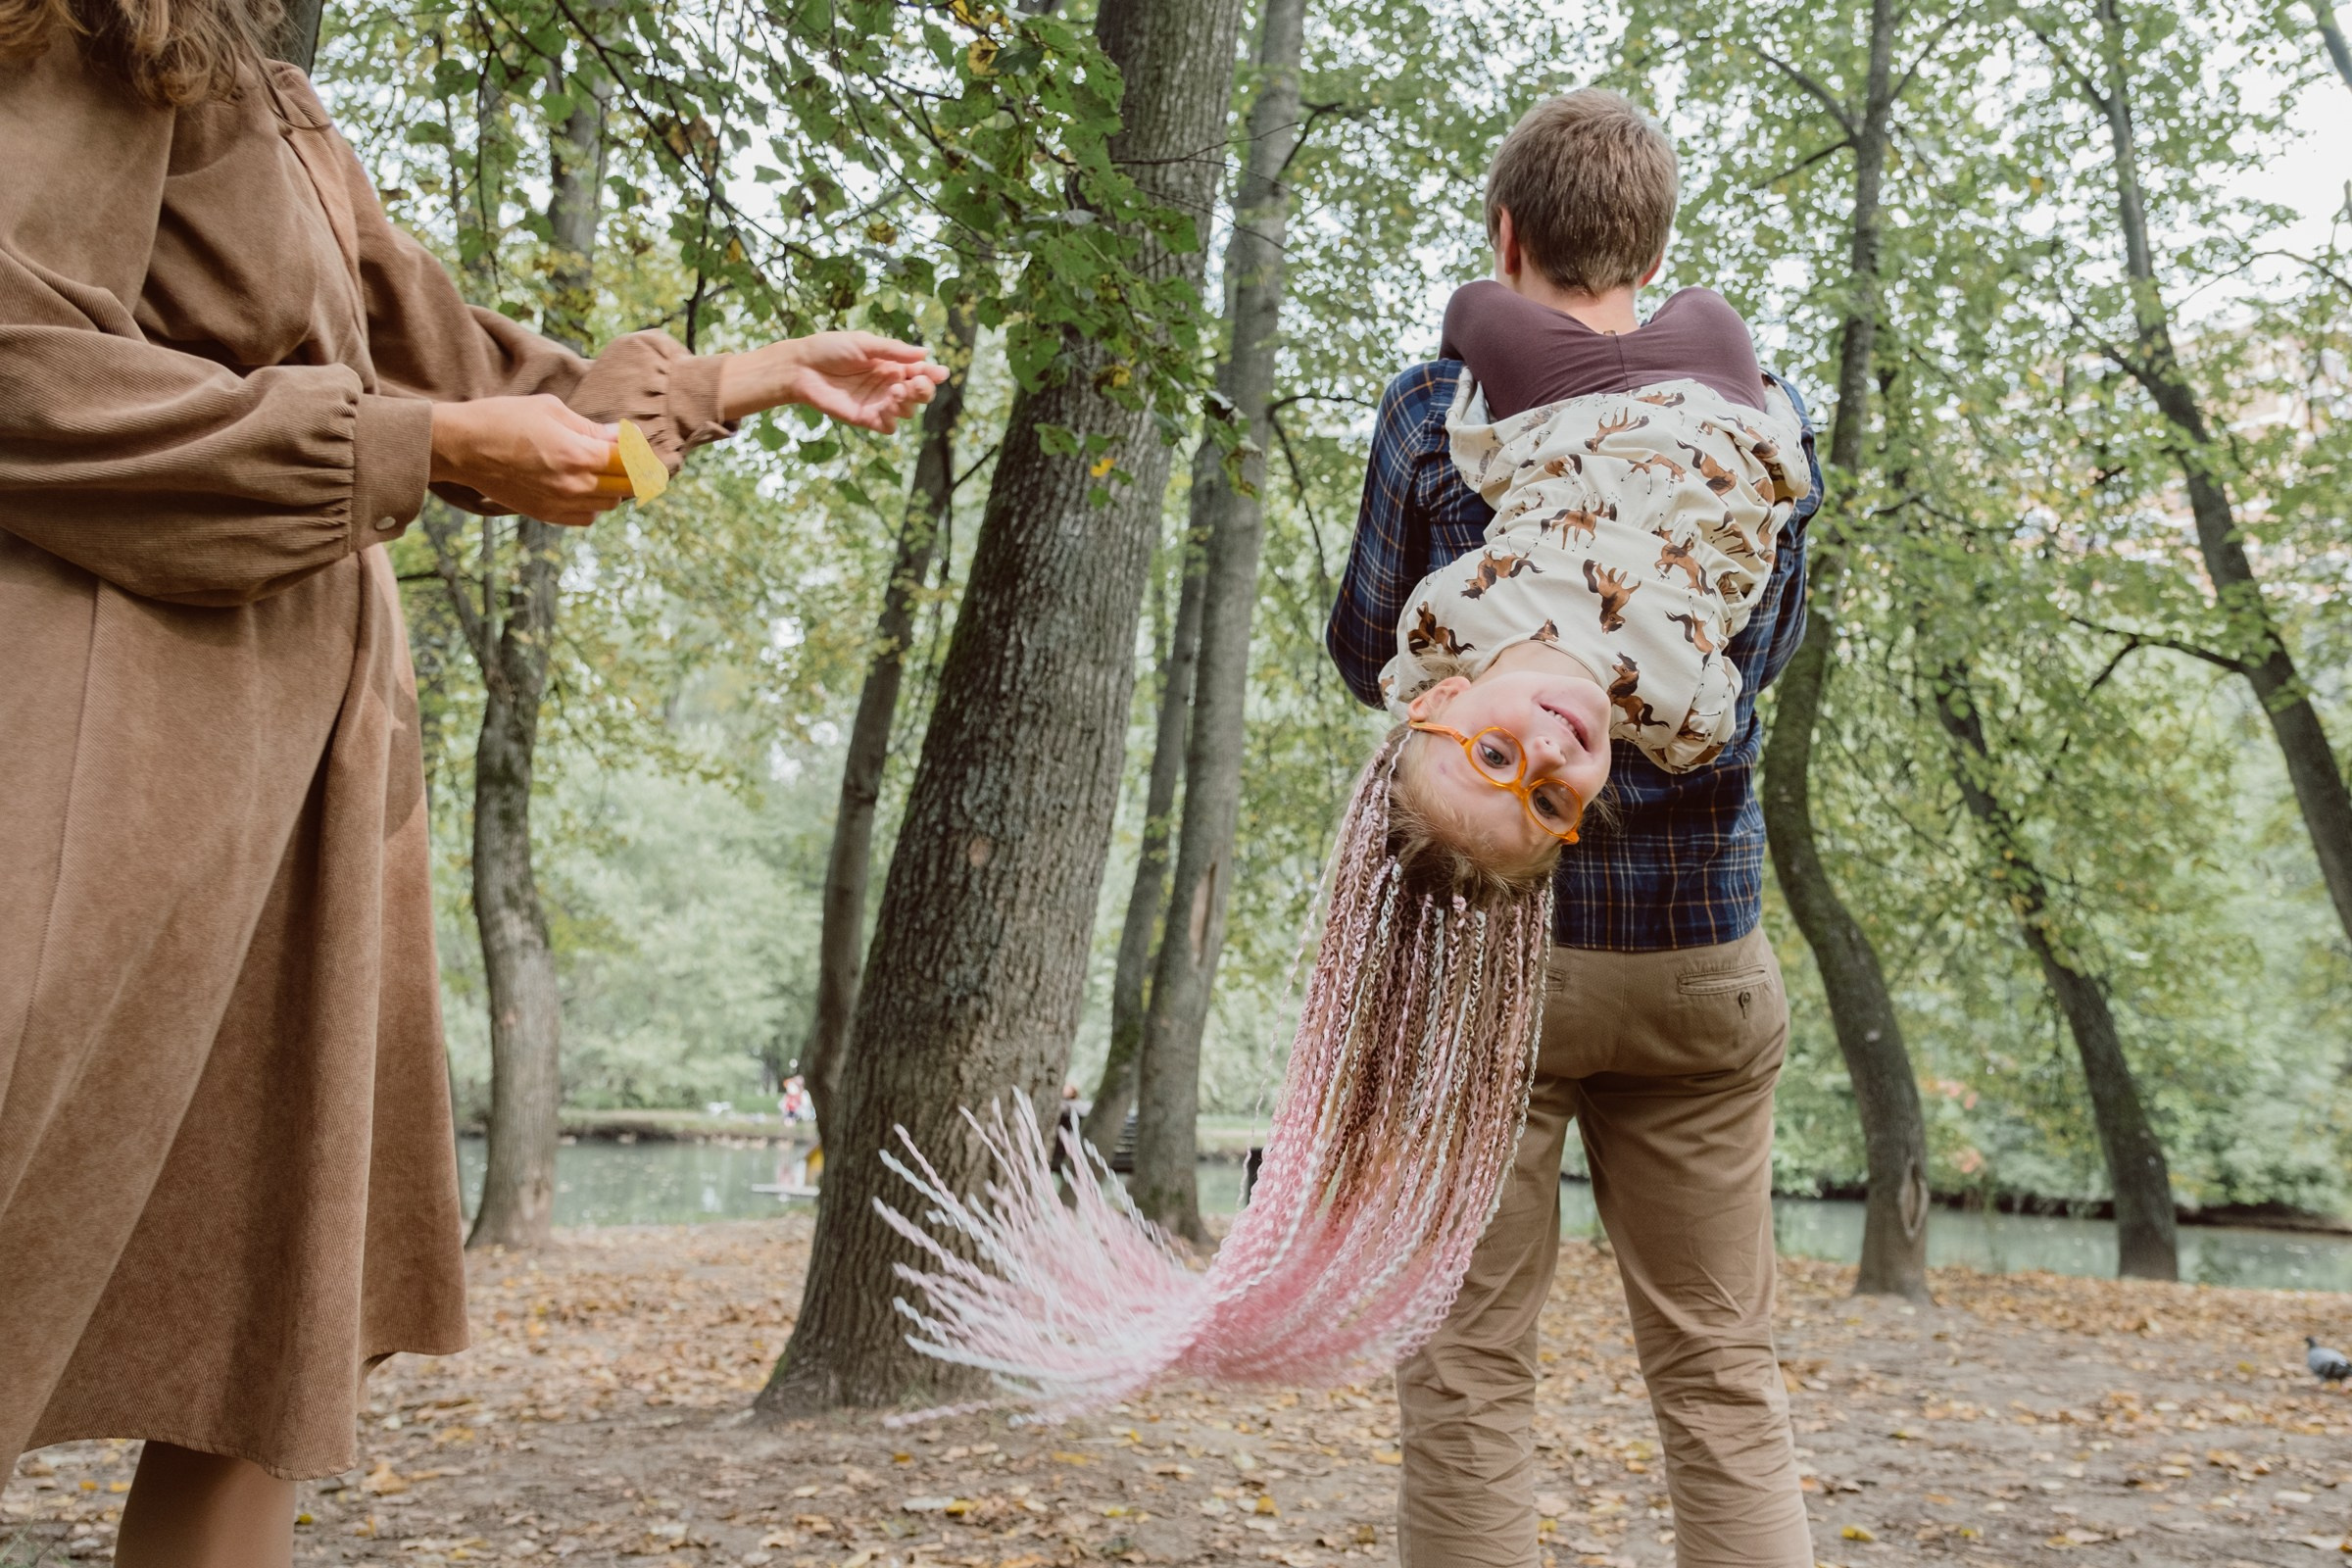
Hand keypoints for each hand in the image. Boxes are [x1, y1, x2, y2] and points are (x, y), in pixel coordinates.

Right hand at [428, 395, 631, 526]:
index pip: (631, 461)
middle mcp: (575, 485)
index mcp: (579, 454)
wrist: (461, 447)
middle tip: (637, 459)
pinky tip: (585, 488)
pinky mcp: (546, 514)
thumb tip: (618, 436)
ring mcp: (561, 503)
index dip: (643, 453)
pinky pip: (586, 517)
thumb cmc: (503, 419)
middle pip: (627, 487)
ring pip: (609, 504)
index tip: (642, 444)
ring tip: (606, 470)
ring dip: (615, 488)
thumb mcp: (551, 409)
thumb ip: (589, 427)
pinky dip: (594, 505)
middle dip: (636, 472)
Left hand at [718, 331, 950, 432]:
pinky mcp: (865, 418)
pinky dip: (892, 420)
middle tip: (916, 383)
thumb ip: (894, 350)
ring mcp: (877, 403)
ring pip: (907, 411)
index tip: (939, 372)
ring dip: (907, 402)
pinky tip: (886, 407)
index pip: (919, 372)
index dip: (932, 374)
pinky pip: (889, 427)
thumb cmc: (830, 349)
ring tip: (893, 391)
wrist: (801, 367)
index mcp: (890, 365)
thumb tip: (925, 353)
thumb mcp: (864, 343)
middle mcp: (887, 385)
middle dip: (924, 390)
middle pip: (919, 395)